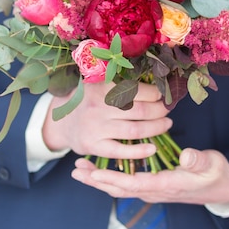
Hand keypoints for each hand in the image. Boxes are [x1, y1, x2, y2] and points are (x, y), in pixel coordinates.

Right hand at [42, 81, 172, 160]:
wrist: (60, 121)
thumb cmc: (87, 100)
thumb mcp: (97, 84)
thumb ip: (120, 82)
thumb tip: (155, 78)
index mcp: (102, 86)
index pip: (137, 89)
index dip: (156, 93)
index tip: (164, 94)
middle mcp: (98, 106)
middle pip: (140, 109)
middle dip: (160, 110)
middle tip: (168, 109)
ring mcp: (95, 127)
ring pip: (135, 129)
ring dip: (156, 127)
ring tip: (166, 124)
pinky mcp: (93, 145)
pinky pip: (121, 150)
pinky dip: (139, 151)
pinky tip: (153, 148)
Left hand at [72, 148, 228, 205]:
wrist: (224, 190)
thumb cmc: (217, 174)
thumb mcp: (211, 165)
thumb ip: (198, 161)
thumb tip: (186, 155)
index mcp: (167, 185)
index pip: (134, 184)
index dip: (113, 178)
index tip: (95, 172)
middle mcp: (156, 191)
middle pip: (120, 189)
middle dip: (97, 181)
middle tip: (76, 170)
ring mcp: (154, 190)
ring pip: (121, 188)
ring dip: (99, 180)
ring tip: (80, 170)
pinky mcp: (154, 186)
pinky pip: (127, 184)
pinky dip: (110, 178)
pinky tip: (101, 170)